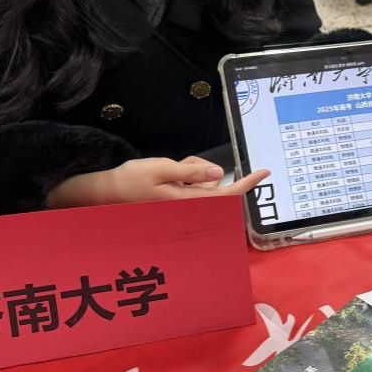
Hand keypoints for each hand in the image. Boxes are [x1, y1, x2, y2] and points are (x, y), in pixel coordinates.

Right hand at [47, 157, 270, 207]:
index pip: (226, 194)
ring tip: (166, 170)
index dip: (247, 183)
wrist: (107, 192)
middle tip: (181, 165)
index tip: (264, 171)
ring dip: (190, 170)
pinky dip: (184, 173)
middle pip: (213, 182)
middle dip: (200, 168)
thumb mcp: (162, 168)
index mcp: (188, 201)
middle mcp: (189, 206)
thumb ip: (191, 171)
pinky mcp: (178, 200)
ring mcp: (184, 204)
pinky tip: (165, 173)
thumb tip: (218, 173)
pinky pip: (191, 182)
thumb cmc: (131, 180)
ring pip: (202, 179)